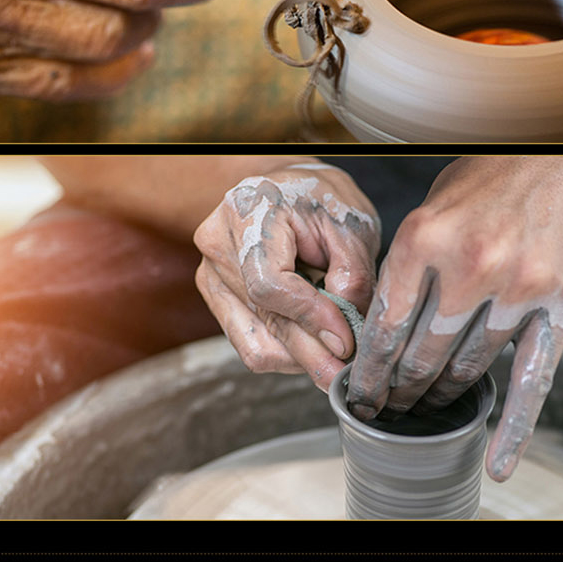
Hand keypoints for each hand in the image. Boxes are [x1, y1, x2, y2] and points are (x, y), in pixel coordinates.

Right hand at [194, 162, 380, 390]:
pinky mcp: (217, 297)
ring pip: (255, 344)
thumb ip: (352, 275)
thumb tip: (341, 335)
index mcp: (247, 212)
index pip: (269, 283)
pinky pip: (250, 344)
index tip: (346, 339)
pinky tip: (313, 341)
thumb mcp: (351, 224)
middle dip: (312, 352)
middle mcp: (216, 244)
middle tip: (345, 374)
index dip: (310, 316)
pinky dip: (286, 352)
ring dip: (300, 357)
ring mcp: (210, 273)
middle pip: (263, 319)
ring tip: (336, 351)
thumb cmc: (322, 199)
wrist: (290, 187)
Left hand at [346, 157, 562, 481]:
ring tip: (426, 405)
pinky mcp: (554, 306)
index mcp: (423, 237)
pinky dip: (514, 428)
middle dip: (402, 388)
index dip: (371, 369)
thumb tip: (379, 328)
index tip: (361, 393)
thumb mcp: (428, 211)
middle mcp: (468, 265)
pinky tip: (497, 461)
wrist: (556, 169)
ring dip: (443, 393)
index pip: (387, 325)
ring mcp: (515, 288)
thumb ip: (404, 266)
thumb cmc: (482, 187)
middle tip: (391, 405)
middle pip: (424, 353)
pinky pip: (531, 379)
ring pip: (469, 366)